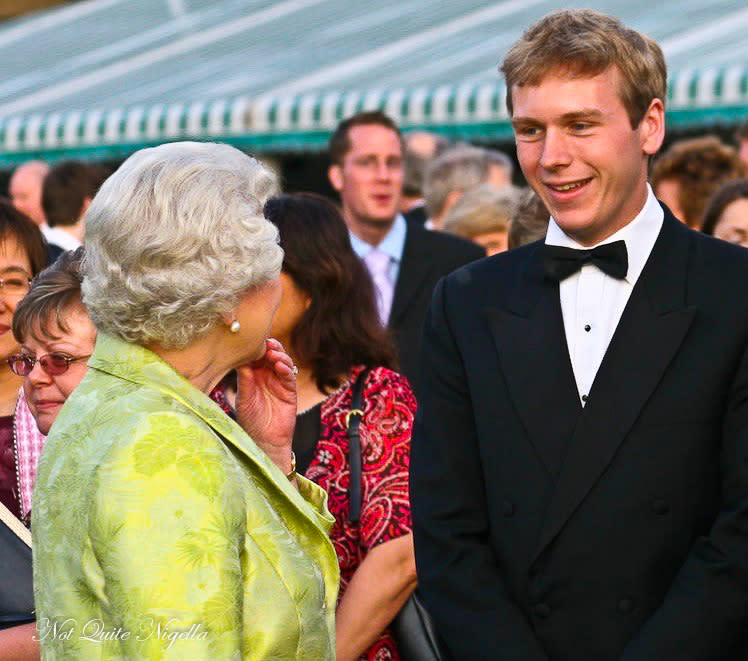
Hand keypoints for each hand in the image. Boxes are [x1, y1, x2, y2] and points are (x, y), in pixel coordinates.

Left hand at [235, 338, 296, 472]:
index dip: (253, 348)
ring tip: (272, 353)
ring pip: (282, 362)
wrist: (265, 441)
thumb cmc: (250, 421)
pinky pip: (289, 376)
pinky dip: (286, 369)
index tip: (250, 340)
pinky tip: (280, 366)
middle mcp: (266, 376)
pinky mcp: (290, 390)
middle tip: (265, 343)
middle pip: (269, 355)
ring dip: (278, 355)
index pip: (254, 356)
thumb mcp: (244, 399)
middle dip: (268, 347)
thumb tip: (241, 361)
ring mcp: (279, 382)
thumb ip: (245, 380)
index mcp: (252, 375)